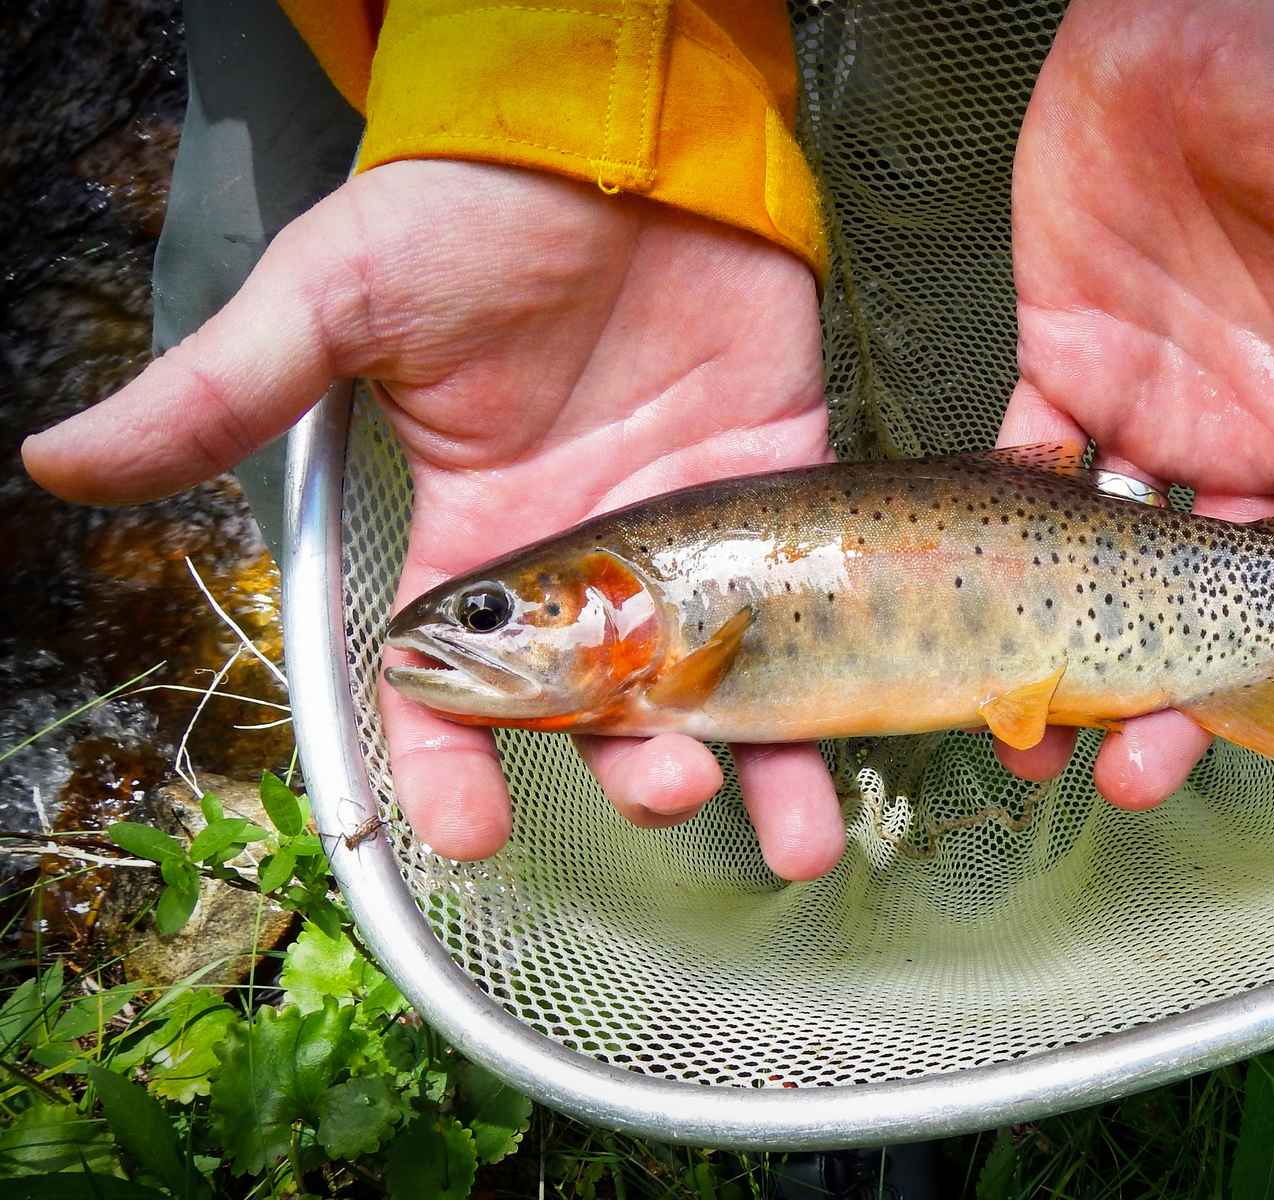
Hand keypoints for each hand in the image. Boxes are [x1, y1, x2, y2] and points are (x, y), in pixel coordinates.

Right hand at [23, 161, 847, 880]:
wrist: (613, 136)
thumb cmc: (470, 211)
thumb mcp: (336, 302)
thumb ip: (226, 395)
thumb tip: (66, 461)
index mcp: (479, 542)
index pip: (455, 693)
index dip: (453, 770)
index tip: (468, 833)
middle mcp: (588, 564)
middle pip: (606, 715)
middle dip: (630, 773)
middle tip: (656, 789)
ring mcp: (687, 536)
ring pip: (721, 688)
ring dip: (755, 770)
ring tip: (793, 835)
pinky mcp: (778, 491)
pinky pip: (811, 601)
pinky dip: (835, 678)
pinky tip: (854, 744)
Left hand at [999, 0, 1273, 804]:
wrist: (1211, 1)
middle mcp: (1255, 439)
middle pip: (1229, 602)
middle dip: (1195, 696)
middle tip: (1145, 772)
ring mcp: (1156, 408)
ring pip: (1120, 561)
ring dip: (1086, 646)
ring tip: (1047, 733)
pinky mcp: (1065, 361)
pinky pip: (1028, 466)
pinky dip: (1004, 534)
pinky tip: (982, 607)